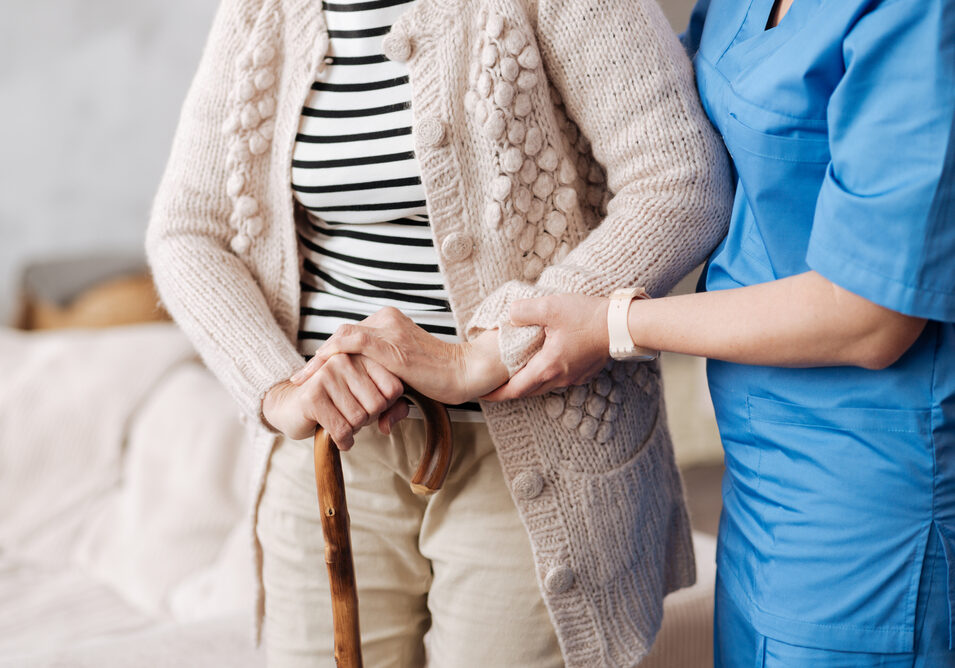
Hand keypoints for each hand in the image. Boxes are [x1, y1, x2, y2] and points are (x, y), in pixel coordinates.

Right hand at [263, 354, 407, 448]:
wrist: (290, 405)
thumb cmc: (335, 402)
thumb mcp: (367, 400)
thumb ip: (392, 408)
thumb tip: (389, 426)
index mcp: (362, 355)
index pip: (394, 388)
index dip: (386, 406)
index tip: (368, 405)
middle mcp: (345, 360)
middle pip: (378, 404)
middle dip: (368, 419)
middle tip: (353, 417)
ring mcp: (327, 375)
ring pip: (359, 418)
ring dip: (354, 430)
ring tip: (343, 422)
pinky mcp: (312, 396)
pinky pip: (341, 429)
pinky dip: (344, 441)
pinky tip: (339, 439)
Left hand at [289, 307, 508, 404]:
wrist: (465, 372)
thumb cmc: (442, 379)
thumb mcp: (407, 382)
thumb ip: (390, 392)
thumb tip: (383, 423)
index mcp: (390, 322)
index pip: (351, 335)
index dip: (329, 355)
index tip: (313, 374)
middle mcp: (386, 320)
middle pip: (342, 336)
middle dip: (319, 359)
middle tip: (300, 378)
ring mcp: (388, 330)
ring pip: (342, 338)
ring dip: (319, 360)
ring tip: (301, 379)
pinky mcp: (390, 344)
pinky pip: (351, 342)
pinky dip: (331, 355)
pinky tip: (317, 371)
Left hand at [482, 294, 610, 400]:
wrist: (622, 324)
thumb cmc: (589, 317)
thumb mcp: (550, 307)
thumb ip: (524, 311)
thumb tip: (510, 315)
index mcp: (548, 367)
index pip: (515, 389)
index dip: (497, 394)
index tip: (483, 395)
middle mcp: (560, 378)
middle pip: (528, 391)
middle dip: (509, 391)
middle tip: (494, 386)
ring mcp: (574, 376)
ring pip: (544, 386)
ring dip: (527, 383)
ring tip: (514, 375)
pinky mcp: (583, 371)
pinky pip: (558, 379)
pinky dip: (544, 375)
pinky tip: (542, 362)